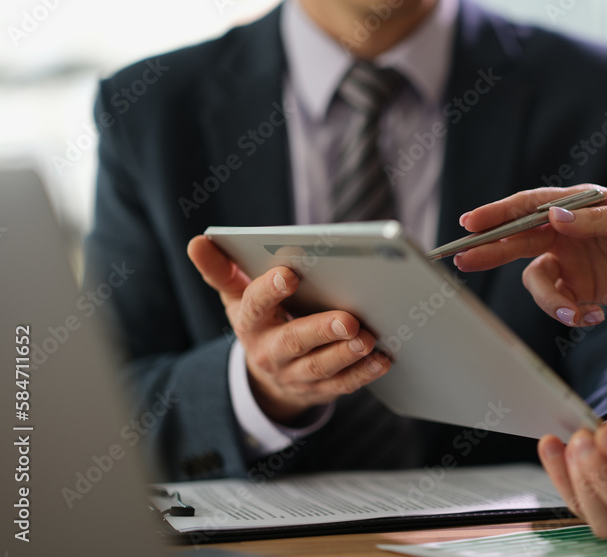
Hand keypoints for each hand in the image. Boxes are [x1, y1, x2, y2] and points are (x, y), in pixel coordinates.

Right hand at [187, 236, 389, 423]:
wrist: (268, 373)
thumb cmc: (260, 319)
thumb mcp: (237, 296)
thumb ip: (222, 270)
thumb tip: (198, 242)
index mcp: (249, 323)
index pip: (254, 306)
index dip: (269, 291)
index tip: (289, 273)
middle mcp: (270, 352)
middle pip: (293, 342)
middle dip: (320, 330)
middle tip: (348, 318)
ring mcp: (295, 374)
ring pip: (320, 368)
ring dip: (345, 355)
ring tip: (368, 339)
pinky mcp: (319, 390)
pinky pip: (342, 385)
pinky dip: (364, 373)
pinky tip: (383, 359)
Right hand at [454, 184, 606, 326]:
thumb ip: (594, 220)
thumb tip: (553, 216)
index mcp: (578, 204)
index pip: (530, 205)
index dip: (498, 213)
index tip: (471, 223)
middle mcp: (567, 231)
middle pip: (518, 239)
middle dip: (490, 250)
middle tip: (463, 259)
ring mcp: (572, 261)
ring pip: (537, 280)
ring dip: (549, 300)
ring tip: (576, 313)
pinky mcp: (581, 288)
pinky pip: (559, 303)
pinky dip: (570, 313)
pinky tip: (595, 315)